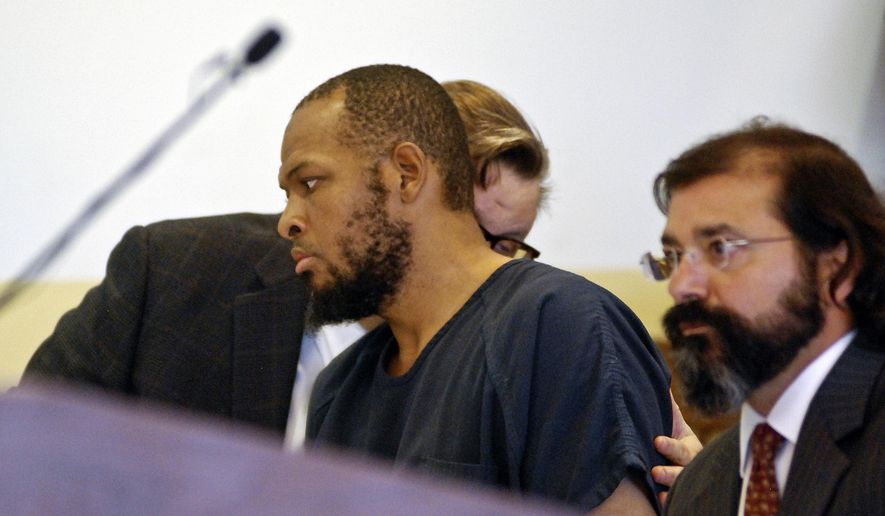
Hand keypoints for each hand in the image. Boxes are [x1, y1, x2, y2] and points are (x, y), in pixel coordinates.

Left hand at [652, 390, 702, 504]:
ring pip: (681, 487)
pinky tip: (661, 500)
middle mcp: (690, 467)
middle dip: (670, 472)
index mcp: (689, 448)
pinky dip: (669, 502)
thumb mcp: (674, 423)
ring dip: (669, 487)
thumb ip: (668, 406)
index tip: (657, 441)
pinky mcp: (678, 494)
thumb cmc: (674, 437)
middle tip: (655, 471)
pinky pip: (676, 502)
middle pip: (683, 471)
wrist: (683, 460)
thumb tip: (660, 381)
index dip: (670, 445)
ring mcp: (685, 482)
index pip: (680, 448)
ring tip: (656, 486)